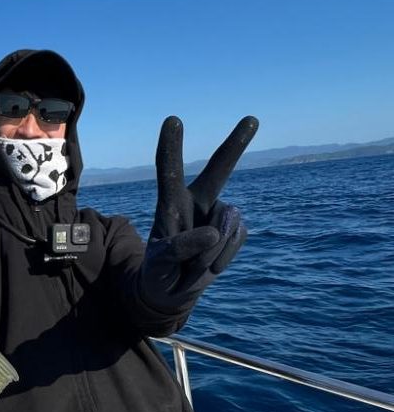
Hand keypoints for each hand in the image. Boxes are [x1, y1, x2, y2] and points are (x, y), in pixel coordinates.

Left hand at [141, 115, 258, 312]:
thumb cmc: (159, 270)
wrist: (172, 292)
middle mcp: (198, 202)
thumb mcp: (160, 262)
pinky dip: (222, 258)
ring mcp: (218, 216)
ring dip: (210, 252)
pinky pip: (236, 239)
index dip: (171, 147)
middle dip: (235, 145)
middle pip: (218, 170)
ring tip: (192, 266)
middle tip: (252, 120)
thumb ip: (180, 247)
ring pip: (226, 224)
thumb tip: (215, 233)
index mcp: (171, 202)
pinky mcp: (233, 233)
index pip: (169, 171)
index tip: (173, 119)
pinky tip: (211, 266)